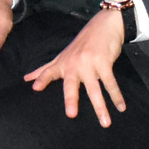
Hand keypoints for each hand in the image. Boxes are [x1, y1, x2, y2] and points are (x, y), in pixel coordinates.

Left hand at [24, 6, 128, 124]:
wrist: (104, 25)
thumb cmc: (82, 44)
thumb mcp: (63, 55)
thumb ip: (46, 69)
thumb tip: (27, 79)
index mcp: (63, 63)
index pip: (49, 71)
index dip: (42, 79)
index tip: (34, 88)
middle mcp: (74, 64)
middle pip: (72, 84)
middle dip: (71, 98)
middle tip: (71, 114)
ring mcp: (90, 63)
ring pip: (95, 88)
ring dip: (101, 107)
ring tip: (105, 123)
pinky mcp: (104, 62)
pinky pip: (110, 83)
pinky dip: (116, 96)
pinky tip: (121, 108)